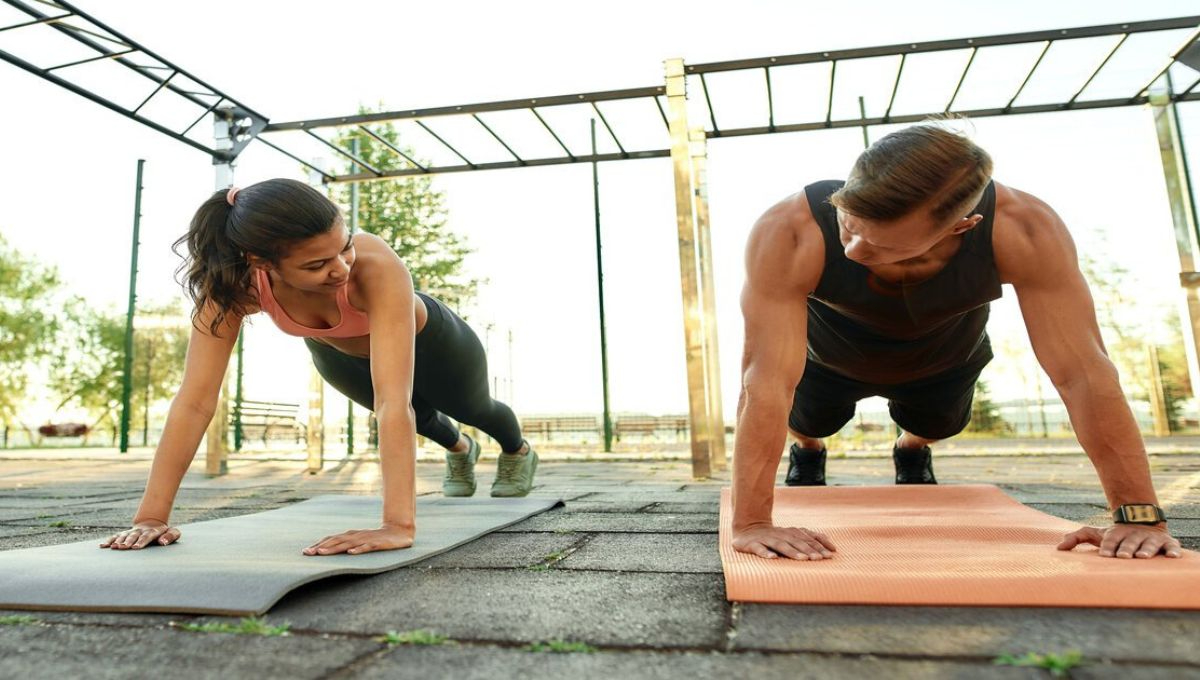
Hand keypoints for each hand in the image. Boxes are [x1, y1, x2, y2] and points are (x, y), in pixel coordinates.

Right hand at [100, 521, 180, 549]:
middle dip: (128, 541)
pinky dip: (109, 540)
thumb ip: (171, 536)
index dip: (141, 541)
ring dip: (118, 541)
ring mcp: (132, 532)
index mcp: (153, 530)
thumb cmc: (164, 533)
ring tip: (113, 547)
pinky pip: (115, 536)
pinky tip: (103, 546)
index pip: (147, 535)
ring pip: (124, 535)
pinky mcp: (124, 534)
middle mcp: (141, 530)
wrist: (153, 524)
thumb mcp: (173, 532)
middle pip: (134, 535)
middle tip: (123, 548)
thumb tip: (163, 542)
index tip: (136, 548)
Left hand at [303, 524, 414, 555]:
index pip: (331, 539)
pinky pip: (367, 547)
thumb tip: (328, 552)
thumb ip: (346, 545)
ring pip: (347, 544)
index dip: (318, 544)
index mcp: (350, 535)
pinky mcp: (377, 544)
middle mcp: (355, 536)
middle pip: (335, 541)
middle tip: (308, 553)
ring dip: (334, 548)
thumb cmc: (376, 538)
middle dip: (321, 547)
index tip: (305, 552)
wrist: (399, 531)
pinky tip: (351, 553)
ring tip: (322, 553)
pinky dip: (358, 549)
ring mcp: (366, 539)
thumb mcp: (359, 541)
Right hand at [731, 524, 836, 559]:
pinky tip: (773, 558)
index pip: (807, 538)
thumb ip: (811, 538)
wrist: (747, 529)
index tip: (830, 555)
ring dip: (792, 552)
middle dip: (808, 550)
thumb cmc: (775, 536)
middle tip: (819, 558)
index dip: (818, 546)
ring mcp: (766, 539)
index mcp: (791, 532)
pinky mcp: (752, 544)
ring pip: (780, 545)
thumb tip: (831, 544)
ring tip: (803, 559)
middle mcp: (780, 534)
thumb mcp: (793, 535)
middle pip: (796, 542)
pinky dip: (766, 553)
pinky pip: (759, 548)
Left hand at [1057, 524, 1181, 558]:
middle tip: (1123, 556)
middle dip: (1126, 549)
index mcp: (1116, 534)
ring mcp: (1151, 539)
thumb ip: (1077, 538)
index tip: (1104, 556)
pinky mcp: (1167, 543)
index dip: (1107, 547)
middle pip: (1129, 542)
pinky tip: (1173, 557)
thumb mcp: (1096, 534)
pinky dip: (1174, 551)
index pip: (1110, 540)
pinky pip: (1172, 547)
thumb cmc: (1115, 536)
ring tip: (1142, 557)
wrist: (1141, 523)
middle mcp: (1134, 535)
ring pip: (1149, 544)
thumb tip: (1058, 548)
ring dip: (1146, 550)